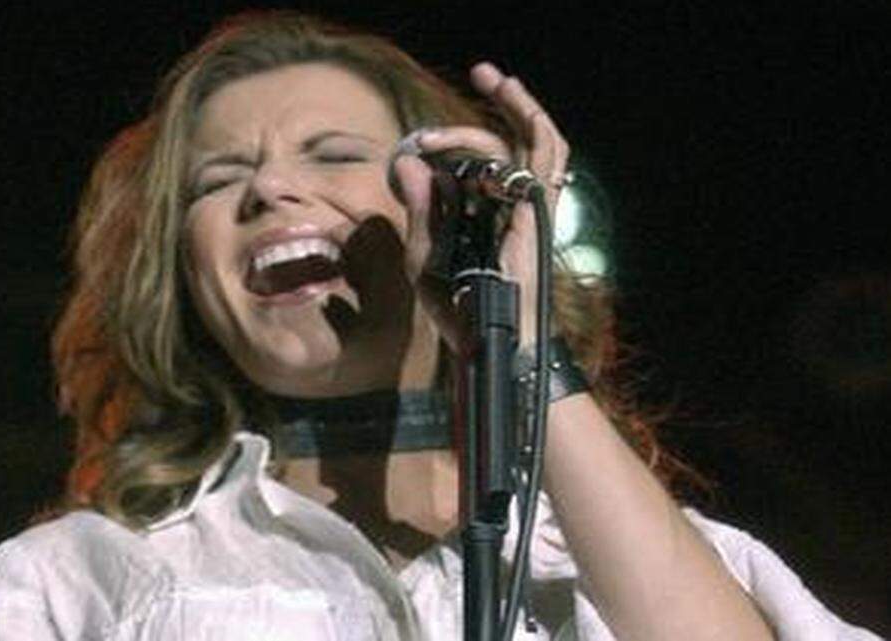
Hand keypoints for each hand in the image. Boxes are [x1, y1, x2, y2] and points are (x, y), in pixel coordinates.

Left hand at [392, 61, 569, 348]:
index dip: (445, 145)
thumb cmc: (456, 309)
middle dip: (497, 105)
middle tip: (482, 72)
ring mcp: (527, 206)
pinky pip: (539, 159)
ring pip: (531, 140)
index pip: (473, 162)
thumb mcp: (424, 257)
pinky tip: (503, 108)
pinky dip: (523, 131)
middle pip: (510, 141)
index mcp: (482, 213)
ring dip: (515, 106)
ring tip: (496, 78)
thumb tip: (408, 162)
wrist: (486, 339)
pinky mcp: (536, 210)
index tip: (414, 148)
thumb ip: (419, 210)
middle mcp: (509, 204)